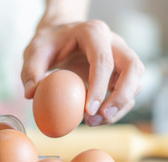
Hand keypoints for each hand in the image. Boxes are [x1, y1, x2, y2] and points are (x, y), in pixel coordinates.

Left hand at [21, 20, 143, 125]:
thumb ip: (31, 70)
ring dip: (120, 106)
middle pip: (133, 67)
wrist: (60, 37)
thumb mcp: (34, 51)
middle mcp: (114, 42)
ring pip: (136, 82)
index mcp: (93, 32)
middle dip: (122, 96)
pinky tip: (96, 119)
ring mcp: (121, 56)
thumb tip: (31, 94)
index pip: (104, 59)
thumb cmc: (48, 43)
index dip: (99, 86)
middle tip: (102, 117)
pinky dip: (116, 109)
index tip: (88, 111)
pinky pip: (128, 92)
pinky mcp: (122, 72)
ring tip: (93, 122)